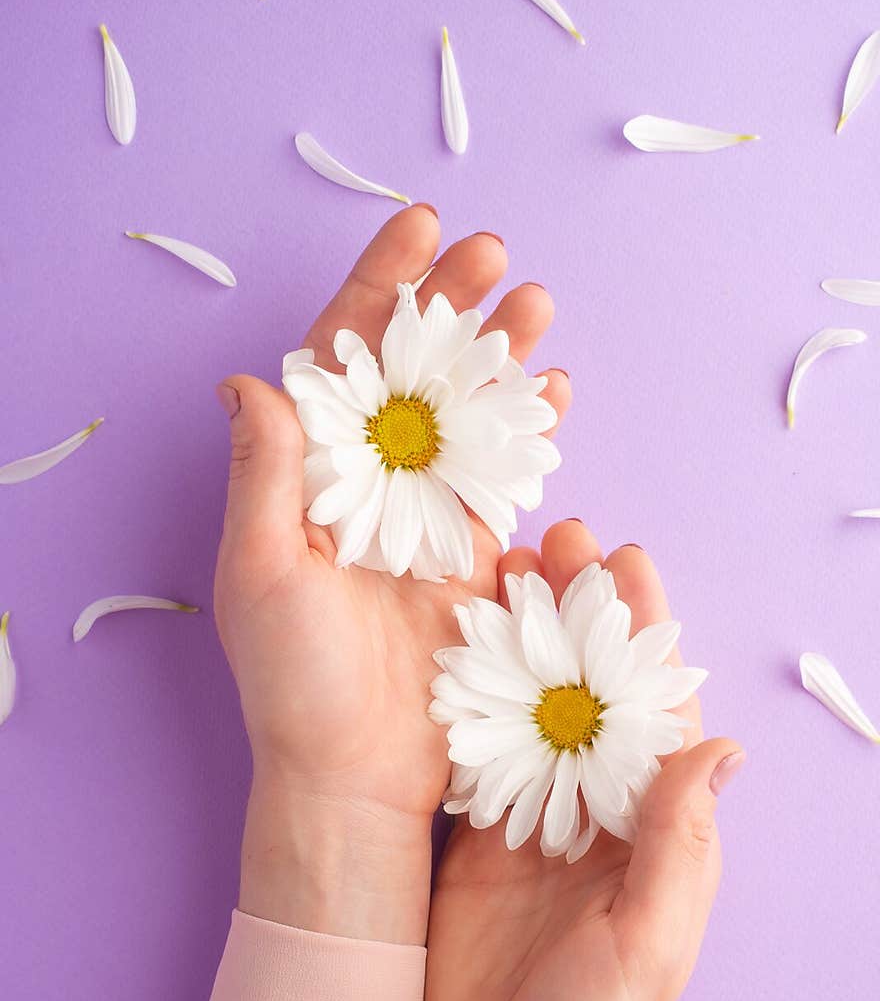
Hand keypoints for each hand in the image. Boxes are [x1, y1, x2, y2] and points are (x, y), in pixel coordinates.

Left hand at [214, 206, 570, 943]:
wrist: (358, 772)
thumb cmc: (295, 680)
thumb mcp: (263, 572)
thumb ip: (267, 474)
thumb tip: (249, 380)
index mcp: (310, 475)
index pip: (342, 359)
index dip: (378, 289)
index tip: (420, 228)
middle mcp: (368, 484)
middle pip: (414, 371)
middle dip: (452, 308)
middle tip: (494, 258)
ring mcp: (425, 517)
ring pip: (467, 413)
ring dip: (500, 356)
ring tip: (536, 304)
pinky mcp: (474, 558)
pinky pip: (506, 478)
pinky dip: (529, 431)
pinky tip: (553, 390)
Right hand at [423, 521, 742, 1000]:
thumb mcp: (641, 947)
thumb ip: (676, 848)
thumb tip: (718, 744)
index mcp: (654, 838)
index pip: (658, 716)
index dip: (644, 637)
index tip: (623, 560)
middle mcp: (600, 819)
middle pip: (596, 695)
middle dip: (582, 616)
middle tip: (558, 538)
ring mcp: (537, 826)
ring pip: (538, 708)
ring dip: (525, 638)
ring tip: (504, 569)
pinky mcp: (480, 843)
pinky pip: (481, 752)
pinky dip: (472, 694)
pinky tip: (456, 643)